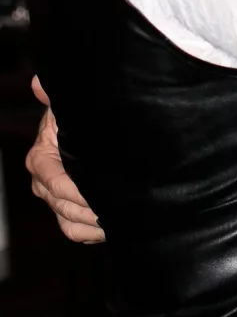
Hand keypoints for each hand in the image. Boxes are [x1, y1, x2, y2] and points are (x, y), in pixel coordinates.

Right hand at [25, 76, 104, 243]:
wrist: (83, 130)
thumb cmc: (75, 117)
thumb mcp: (67, 107)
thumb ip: (53, 96)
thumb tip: (38, 83)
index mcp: (40, 159)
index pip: (56, 183)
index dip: (77, 191)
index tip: (101, 192)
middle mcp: (43, 184)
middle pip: (63, 206)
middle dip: (91, 209)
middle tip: (118, 206)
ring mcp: (54, 201)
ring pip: (69, 223)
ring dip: (93, 224)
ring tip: (118, 218)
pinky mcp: (67, 212)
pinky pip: (75, 232)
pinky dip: (92, 233)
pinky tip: (112, 227)